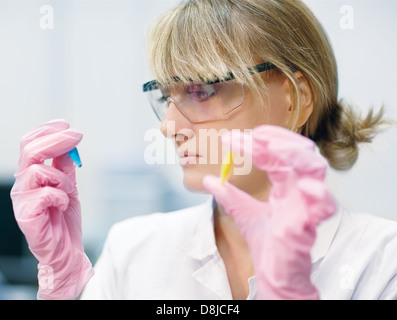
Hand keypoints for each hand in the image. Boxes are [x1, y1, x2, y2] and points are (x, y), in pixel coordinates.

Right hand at [10, 119, 93, 299]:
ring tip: (68, 193)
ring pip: (40, 171)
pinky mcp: (26, 215)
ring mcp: (22, 200)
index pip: (30, 144)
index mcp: (31, 176)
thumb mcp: (69, 187)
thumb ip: (65, 167)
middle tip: (77, 135)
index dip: (46, 131)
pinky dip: (61, 197)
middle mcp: (22, 185)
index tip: (66, 123)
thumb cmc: (64, 220)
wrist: (67, 250)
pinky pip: (46, 194)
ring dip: (63, 179)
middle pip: (30, 150)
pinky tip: (63, 206)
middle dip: (56, 139)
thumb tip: (69, 146)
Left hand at [203, 125, 335, 299]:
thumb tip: (210, 179)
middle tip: (256, 135)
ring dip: (296, 155)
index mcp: (285, 185)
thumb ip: (228, 195)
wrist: (273, 275)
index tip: (230, 139)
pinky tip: (306, 186)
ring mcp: (306, 205)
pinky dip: (319, 195)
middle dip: (281, 140)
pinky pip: (324, 207)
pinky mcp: (309, 225)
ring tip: (272, 146)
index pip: (275, 155)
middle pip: (301, 154)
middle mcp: (298, 190)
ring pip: (316, 170)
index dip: (256, 143)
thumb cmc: (266, 244)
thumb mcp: (242, 213)